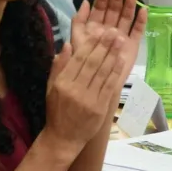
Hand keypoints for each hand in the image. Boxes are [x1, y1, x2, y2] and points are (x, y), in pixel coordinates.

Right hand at [46, 6, 126, 152]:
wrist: (63, 138)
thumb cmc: (56, 111)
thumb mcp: (51, 88)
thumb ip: (58, 67)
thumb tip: (67, 45)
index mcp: (62, 83)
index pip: (79, 59)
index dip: (90, 44)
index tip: (99, 32)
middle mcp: (75, 90)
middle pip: (93, 63)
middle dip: (104, 46)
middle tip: (114, 31)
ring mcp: (89, 99)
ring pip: (103, 73)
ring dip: (113, 55)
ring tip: (120, 41)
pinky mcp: (100, 107)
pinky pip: (109, 86)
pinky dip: (116, 72)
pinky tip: (120, 60)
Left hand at [72, 0, 145, 82]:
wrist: (94, 84)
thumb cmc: (82, 62)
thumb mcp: (76, 38)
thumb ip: (79, 21)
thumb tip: (85, 1)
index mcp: (94, 28)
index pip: (99, 10)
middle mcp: (108, 30)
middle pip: (114, 11)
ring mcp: (121, 37)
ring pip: (126, 18)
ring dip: (129, 5)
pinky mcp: (132, 46)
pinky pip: (138, 31)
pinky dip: (141, 21)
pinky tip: (144, 10)